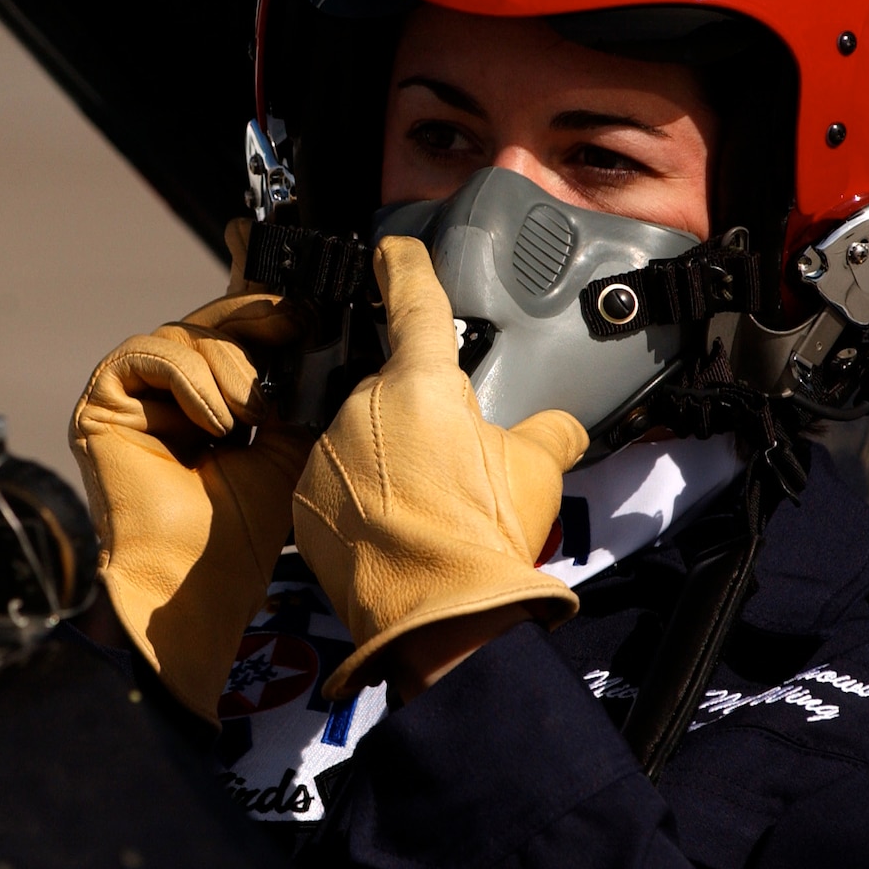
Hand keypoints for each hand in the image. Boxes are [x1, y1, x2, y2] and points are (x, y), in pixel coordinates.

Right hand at [70, 220, 317, 723]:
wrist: (210, 585)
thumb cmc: (255, 526)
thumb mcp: (299, 431)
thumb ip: (302, 374)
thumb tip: (317, 316)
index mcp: (226, 390)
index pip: (237, 316)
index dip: (248, 271)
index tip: (254, 227)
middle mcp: (180, 386)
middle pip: (218, 314)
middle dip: (260, 318)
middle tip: (292, 328)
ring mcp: (139, 392)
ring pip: (190, 331)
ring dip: (232, 369)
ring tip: (252, 418)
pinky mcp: (105, 400)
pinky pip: (152, 350)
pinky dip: (193, 381)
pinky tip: (216, 424)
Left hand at [292, 235, 587, 698]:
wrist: (441, 619)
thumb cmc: (486, 538)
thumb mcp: (538, 470)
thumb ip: (548, 432)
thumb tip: (562, 426)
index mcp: (420, 385)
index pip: (413, 304)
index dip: (405, 267)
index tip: (392, 248)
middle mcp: (362, 408)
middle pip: (391, 394)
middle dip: (417, 423)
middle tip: (451, 471)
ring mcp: (327, 455)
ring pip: (360, 441)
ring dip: (387, 465)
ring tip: (426, 512)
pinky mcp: (306, 502)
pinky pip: (334, 486)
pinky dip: (360, 503)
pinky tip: (394, 534)